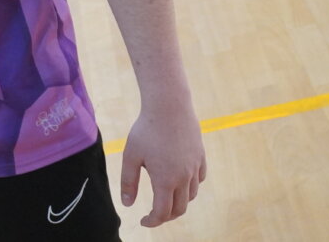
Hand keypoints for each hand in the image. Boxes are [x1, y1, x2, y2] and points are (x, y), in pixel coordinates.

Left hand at [120, 105, 205, 226]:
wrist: (169, 106)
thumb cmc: (146, 130)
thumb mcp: (131, 156)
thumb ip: (128, 182)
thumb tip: (128, 204)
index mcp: (165, 180)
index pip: (162, 212)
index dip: (152, 221)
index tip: (143, 221)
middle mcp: (184, 177)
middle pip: (180, 209)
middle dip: (166, 216)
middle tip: (154, 214)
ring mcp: (195, 167)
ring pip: (191, 195)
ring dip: (179, 202)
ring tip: (166, 198)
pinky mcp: (200, 156)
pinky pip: (199, 179)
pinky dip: (190, 186)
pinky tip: (180, 180)